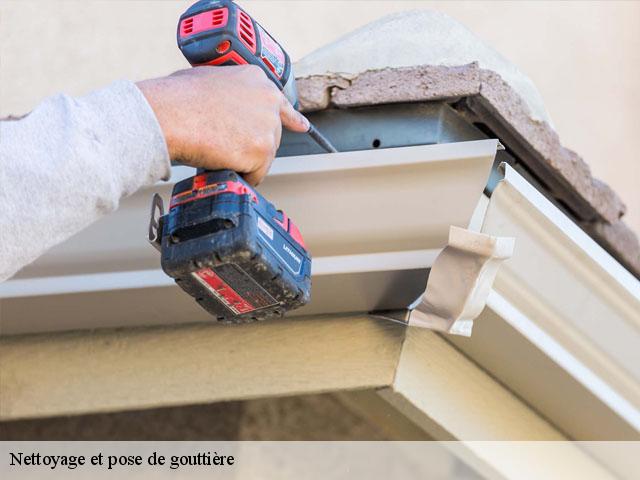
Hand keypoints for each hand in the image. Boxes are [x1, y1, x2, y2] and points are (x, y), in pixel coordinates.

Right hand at [137, 66, 308, 184]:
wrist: (170, 114)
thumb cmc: (178, 98)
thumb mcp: (209, 80)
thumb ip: (229, 93)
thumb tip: (222, 107)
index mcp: (257, 79)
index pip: (281, 103)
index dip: (289, 118)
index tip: (301, 126)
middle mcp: (269, 100)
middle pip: (271, 136)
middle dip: (251, 146)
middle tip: (225, 146)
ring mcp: (268, 126)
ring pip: (263, 157)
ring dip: (243, 161)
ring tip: (216, 150)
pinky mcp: (263, 150)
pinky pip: (255, 174)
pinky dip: (240, 175)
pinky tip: (222, 164)